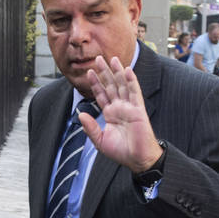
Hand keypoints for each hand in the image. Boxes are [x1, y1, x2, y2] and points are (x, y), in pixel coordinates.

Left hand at [80, 56, 160, 172]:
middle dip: (104, 72)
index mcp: (110, 114)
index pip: (101, 94)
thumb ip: (90, 127)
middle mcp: (120, 108)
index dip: (95, 83)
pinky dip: (132, 81)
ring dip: (117, 72)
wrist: (138, 159)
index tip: (89, 71)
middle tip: (98, 58)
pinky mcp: (139, 110)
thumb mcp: (99, 141)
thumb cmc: (122, 152)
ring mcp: (130, 107)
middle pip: (111, 85)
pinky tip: (127, 70)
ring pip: (122, 85)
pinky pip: (135, 93)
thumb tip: (80, 114)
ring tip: (112, 59)